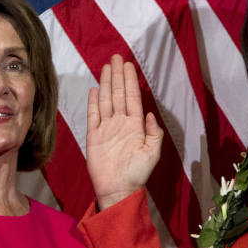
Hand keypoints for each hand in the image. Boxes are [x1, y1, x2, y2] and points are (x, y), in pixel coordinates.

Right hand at [86, 54, 162, 209]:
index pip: (132, 98)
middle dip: (117, 76)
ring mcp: (106, 129)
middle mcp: (120, 124)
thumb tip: (150, 114)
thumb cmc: (137, 174)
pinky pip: (93, 116)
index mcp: (135, 126)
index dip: (129, 81)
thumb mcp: (152, 154)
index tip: (127, 65)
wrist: (118, 189)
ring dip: (105, 84)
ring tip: (105, 67)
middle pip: (118, 94)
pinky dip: (93, 103)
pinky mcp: (94, 137)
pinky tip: (94, 89)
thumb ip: (154, 134)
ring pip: (105, 101)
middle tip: (115, 57)